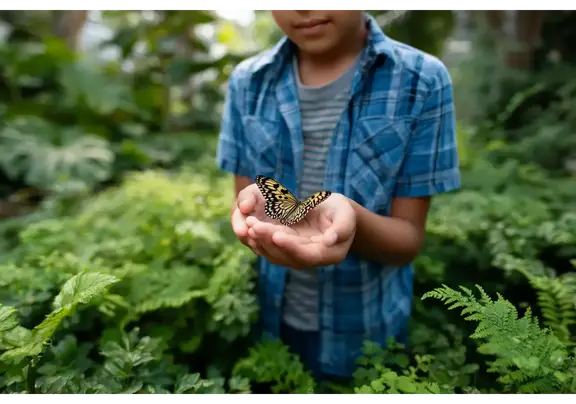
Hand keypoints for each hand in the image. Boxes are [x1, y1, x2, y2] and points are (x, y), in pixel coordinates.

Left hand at [234, 185, 356, 269]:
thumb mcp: (346, 214)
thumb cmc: (341, 210)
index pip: (307, 255)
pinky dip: (260, 239)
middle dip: (269, 241)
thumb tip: (330, 241)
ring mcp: (298, 257)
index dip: (291, 247)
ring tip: (249, 224)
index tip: (276, 235)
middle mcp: (312, 260)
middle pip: (287, 256)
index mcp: (330, 255)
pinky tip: (250, 227)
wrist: (332, 212)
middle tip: (254, 225)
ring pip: (276, 254)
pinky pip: (271, 249)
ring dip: (261, 240)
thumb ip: (342, 227)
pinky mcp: (287, 250)